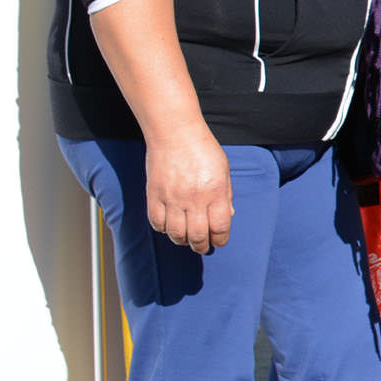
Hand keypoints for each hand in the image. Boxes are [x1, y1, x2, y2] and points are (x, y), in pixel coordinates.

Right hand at [147, 125, 233, 253]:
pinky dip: (163, 229)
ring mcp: (172, 198)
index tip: (219, 242)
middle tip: (202, 247)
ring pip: (176, 233)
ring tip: (187, 239)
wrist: (175, 133)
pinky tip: (169, 227)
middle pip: (197, 235)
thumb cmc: (203, 149)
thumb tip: (226, 217)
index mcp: (215, 192)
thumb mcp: (224, 171)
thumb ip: (225, 195)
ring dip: (182, 240)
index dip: (220, 239)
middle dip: (201, 246)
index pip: (220, 227)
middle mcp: (194, 198)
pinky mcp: (154, 195)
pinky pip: (157, 222)